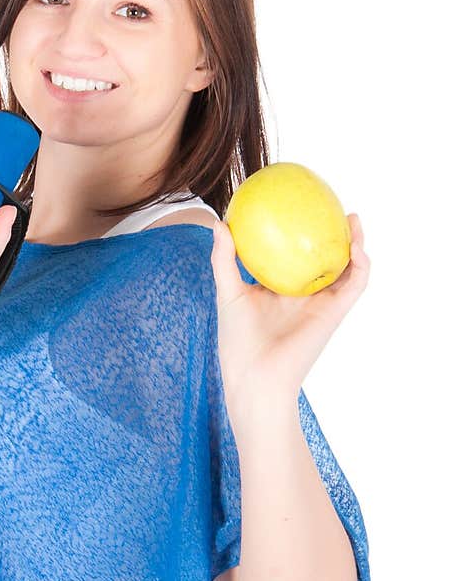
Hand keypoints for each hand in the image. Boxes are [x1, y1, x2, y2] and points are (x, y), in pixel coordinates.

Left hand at [209, 212, 370, 412]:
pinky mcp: (335, 313)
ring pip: (347, 268)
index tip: (297, 205)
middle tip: (331, 205)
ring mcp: (323, 303)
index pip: (296, 255)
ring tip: (352, 218)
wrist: (255, 375)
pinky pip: (355, 285)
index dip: (301, 233)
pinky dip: (361, 264)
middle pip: (326, 258)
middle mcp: (306, 294)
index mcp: (283, 289)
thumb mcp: (228, 293)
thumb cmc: (237, 340)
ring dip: (356, 243)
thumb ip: (224, 260)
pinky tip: (355, 246)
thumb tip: (219, 224)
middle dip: (333, 233)